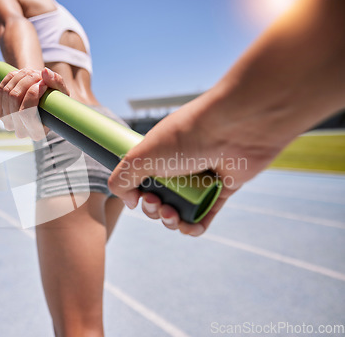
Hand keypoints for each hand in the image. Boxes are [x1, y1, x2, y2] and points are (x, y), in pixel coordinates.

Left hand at [0, 67, 68, 139]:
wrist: (43, 103)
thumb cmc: (55, 100)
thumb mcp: (62, 92)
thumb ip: (57, 82)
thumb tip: (44, 71)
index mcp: (37, 133)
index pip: (26, 113)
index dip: (32, 94)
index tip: (43, 83)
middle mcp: (21, 131)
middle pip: (14, 99)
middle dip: (26, 81)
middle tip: (38, 74)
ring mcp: (8, 123)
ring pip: (7, 92)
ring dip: (19, 77)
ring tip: (32, 73)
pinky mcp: (0, 113)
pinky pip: (1, 90)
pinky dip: (10, 79)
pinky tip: (21, 75)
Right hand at [107, 94, 282, 235]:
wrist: (234, 129)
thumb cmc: (186, 137)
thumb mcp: (140, 156)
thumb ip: (122, 179)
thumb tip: (129, 202)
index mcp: (158, 154)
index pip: (141, 181)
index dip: (138, 194)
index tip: (141, 196)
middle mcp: (177, 165)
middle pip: (159, 199)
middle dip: (153, 210)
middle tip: (158, 203)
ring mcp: (199, 178)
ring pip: (180, 210)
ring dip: (171, 220)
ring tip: (172, 216)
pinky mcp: (221, 190)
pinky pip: (205, 215)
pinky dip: (195, 225)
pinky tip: (190, 227)